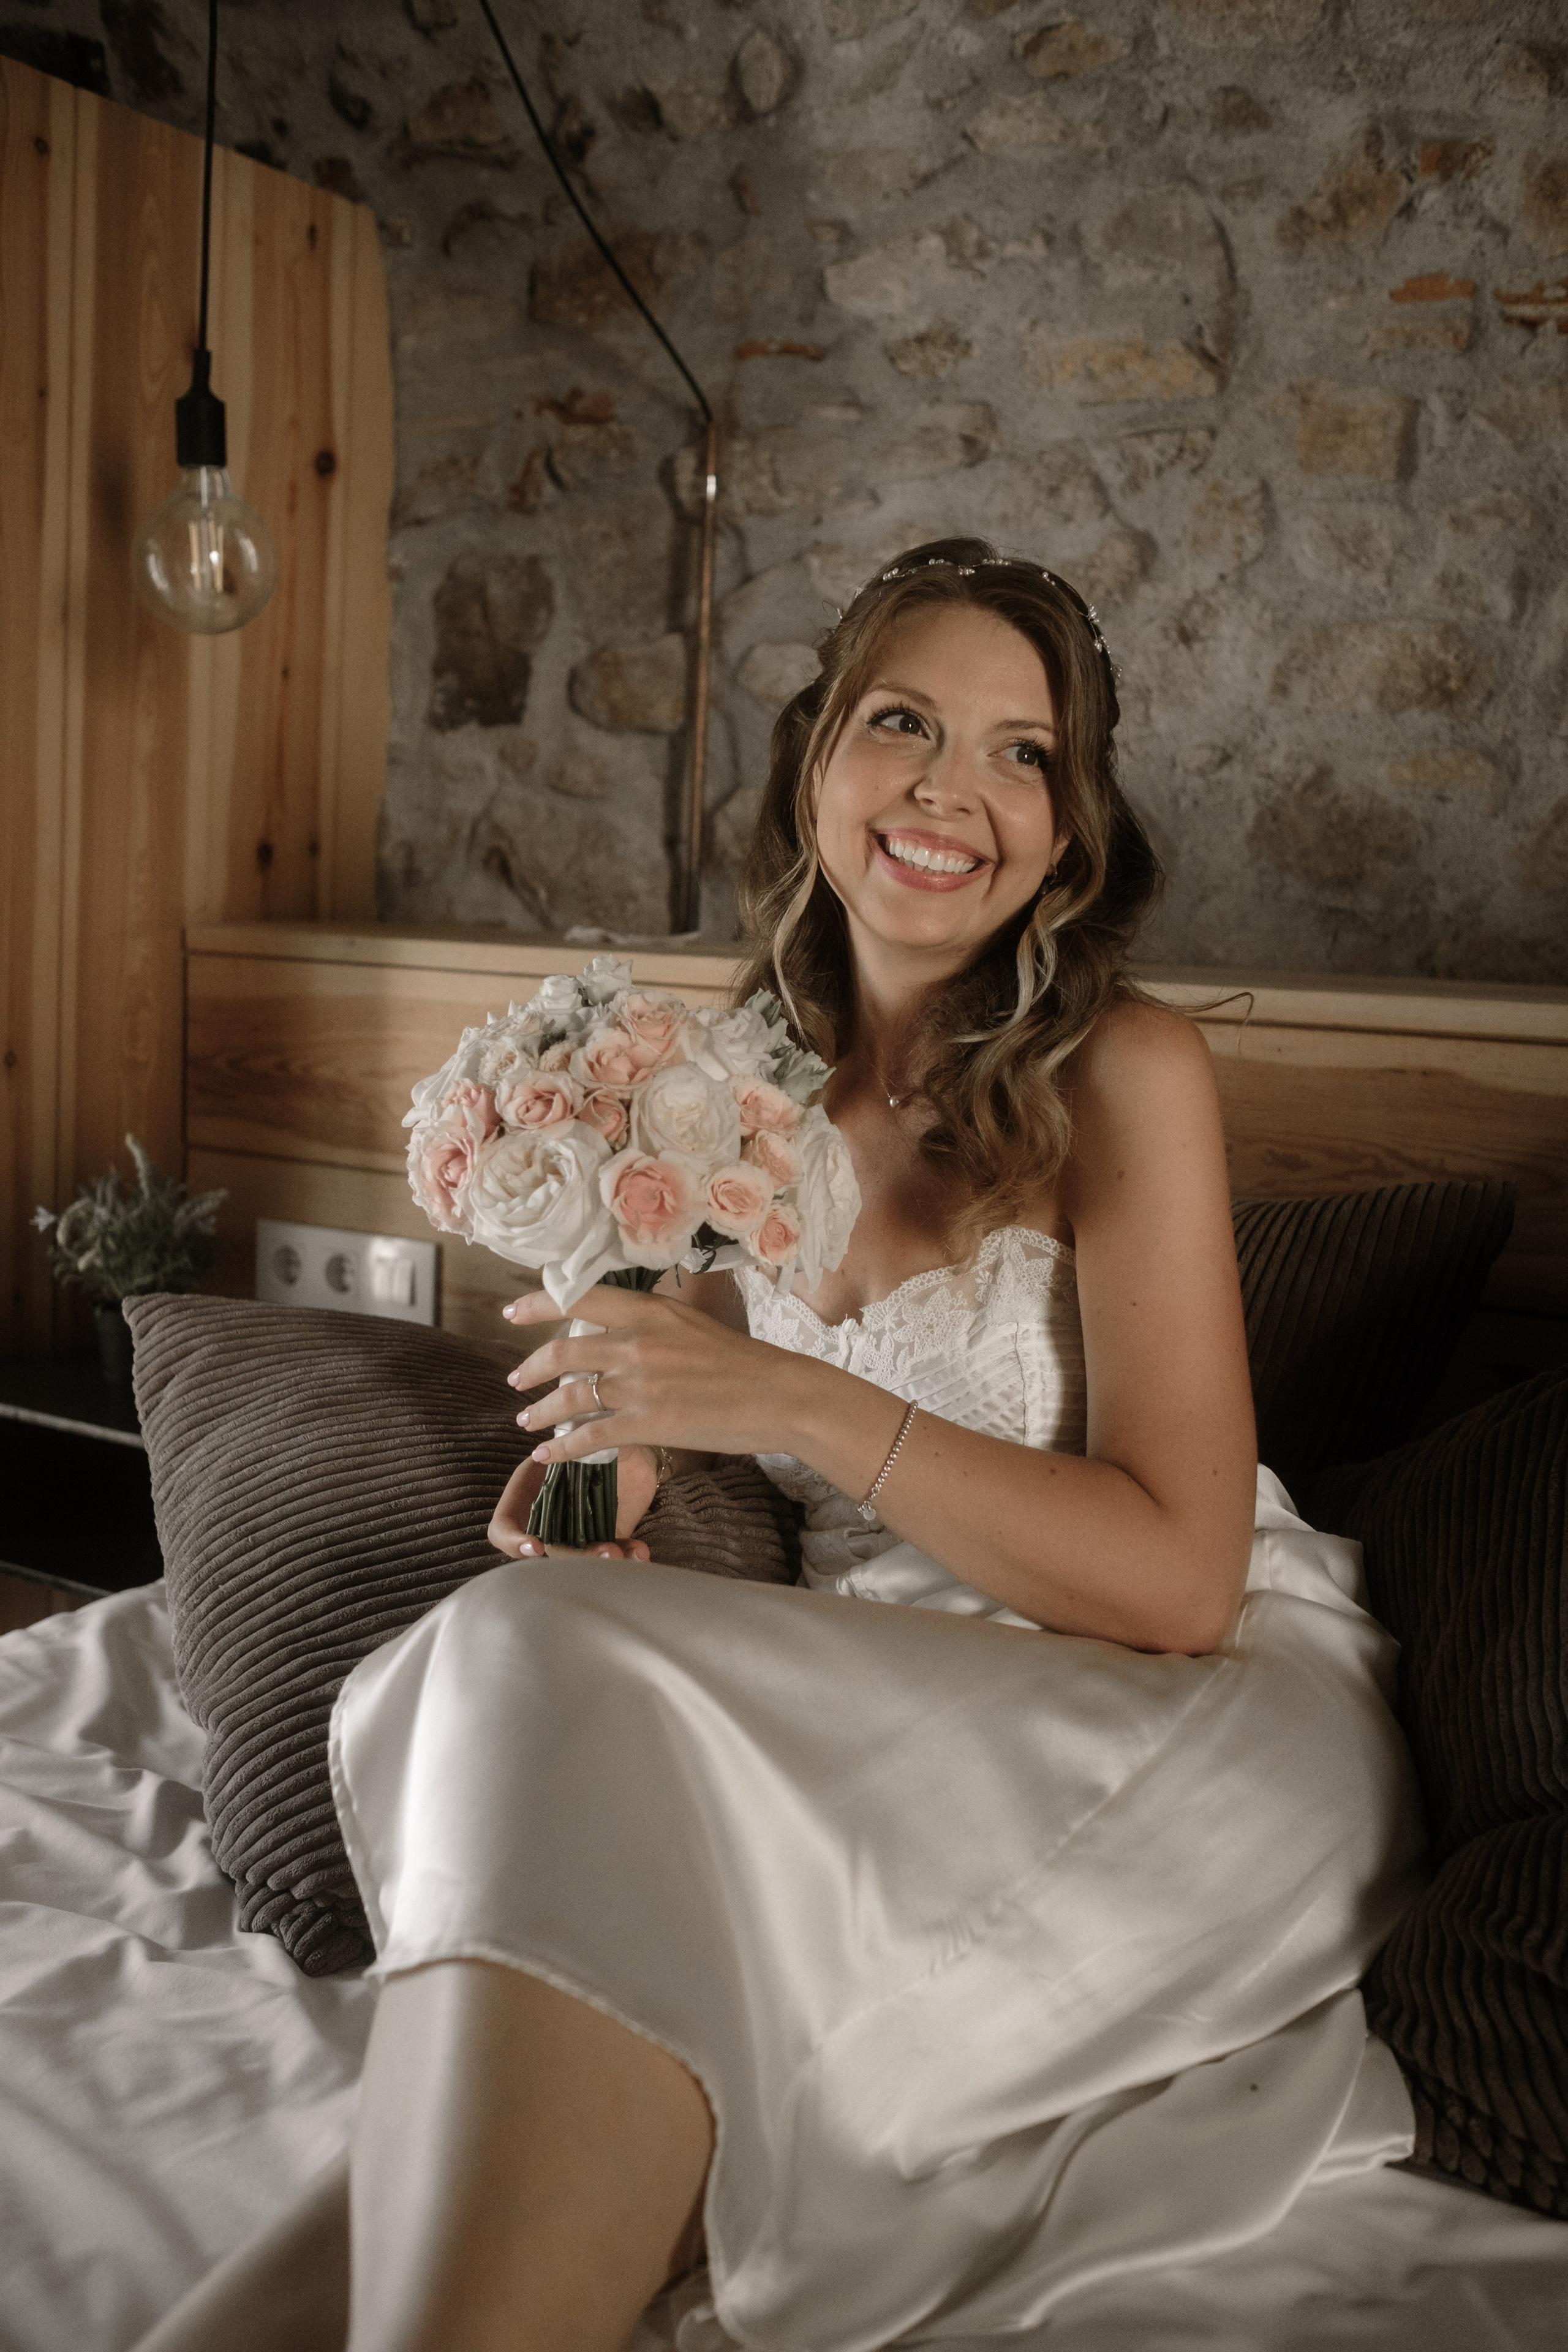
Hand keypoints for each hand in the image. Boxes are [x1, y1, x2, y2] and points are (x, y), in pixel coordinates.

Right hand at [488, 1447, 656, 1561]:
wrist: (630, 1440)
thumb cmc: (594, 1431)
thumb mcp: (582, 1433)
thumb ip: (574, 1445)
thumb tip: (571, 1450)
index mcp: (528, 1491)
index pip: (504, 1527)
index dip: (513, 1541)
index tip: (536, 1546)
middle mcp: (549, 1517)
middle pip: (550, 1551)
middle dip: (579, 1558)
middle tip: (608, 1552)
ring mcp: (577, 1529)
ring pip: (582, 1558)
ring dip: (604, 1560)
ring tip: (629, 1553)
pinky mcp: (606, 1534)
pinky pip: (612, 1552)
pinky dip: (627, 1555)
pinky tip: (640, 1551)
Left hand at [502, 1280, 798, 1466]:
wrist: (780, 1395)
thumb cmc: (743, 1361)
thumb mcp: (690, 1324)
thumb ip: (650, 1324)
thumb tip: (618, 1331)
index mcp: (649, 1310)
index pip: (577, 1298)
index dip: (536, 1305)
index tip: (511, 1314)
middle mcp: (636, 1343)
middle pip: (562, 1352)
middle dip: (530, 1369)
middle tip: (516, 1380)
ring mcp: (640, 1385)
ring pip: (570, 1398)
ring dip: (541, 1412)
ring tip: (527, 1420)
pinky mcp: (648, 1425)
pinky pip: (589, 1437)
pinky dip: (562, 1447)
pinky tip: (547, 1454)